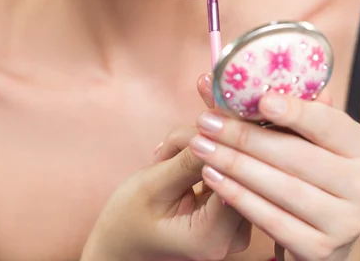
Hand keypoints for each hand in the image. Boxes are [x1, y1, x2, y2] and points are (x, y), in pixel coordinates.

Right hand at [81, 125, 250, 260]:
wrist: (122, 242)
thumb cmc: (128, 218)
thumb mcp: (152, 186)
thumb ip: (188, 160)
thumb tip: (220, 129)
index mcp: (212, 238)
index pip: (236, 179)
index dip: (224, 142)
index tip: (204, 118)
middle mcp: (234, 236)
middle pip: (238, 169)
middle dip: (209, 140)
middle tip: (172, 138)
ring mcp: (238, 222)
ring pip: (233, 162)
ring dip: (203, 145)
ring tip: (164, 155)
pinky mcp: (234, 206)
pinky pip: (229, 167)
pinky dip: (207, 151)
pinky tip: (177, 152)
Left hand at [190, 90, 359, 260]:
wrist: (318, 229)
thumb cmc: (302, 168)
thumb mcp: (294, 135)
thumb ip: (263, 107)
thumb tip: (210, 79)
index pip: (328, 123)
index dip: (296, 111)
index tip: (260, 99)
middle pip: (297, 156)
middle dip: (245, 136)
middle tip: (206, 121)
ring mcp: (345, 222)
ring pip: (283, 188)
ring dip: (235, 165)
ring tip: (201, 146)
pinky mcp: (320, 250)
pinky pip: (272, 220)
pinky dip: (239, 197)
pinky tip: (213, 178)